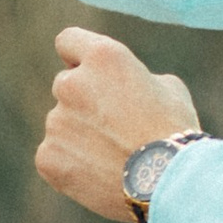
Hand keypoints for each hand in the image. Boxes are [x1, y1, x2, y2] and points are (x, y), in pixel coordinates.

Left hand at [37, 29, 201, 222]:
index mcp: (102, 57)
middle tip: (114, 127)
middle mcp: (71, 84)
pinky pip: (54, 154)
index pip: (68, 41)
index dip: (77, 56)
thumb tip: (120, 86)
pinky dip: (71, 163)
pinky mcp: (47, 156)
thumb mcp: (166, 87)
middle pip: (66, 85)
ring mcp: (55, 121)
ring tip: (113, 156)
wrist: (168, 181)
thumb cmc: (174, 131)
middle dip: (84, 101)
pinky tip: (98, 174)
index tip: (85, 70)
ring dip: (79, 134)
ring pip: (62, 123)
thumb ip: (132, 78)